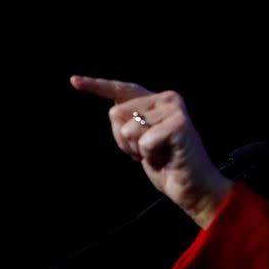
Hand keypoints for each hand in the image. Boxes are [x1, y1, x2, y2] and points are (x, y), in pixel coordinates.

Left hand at [70, 75, 232, 228]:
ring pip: (128, 129)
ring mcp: (174, 109)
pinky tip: (166, 157)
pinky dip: (150, 156)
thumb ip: (130, 122)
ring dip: (138, 150)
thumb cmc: (167, 165)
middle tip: (148, 152)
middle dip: (124, 141)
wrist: (194, 187)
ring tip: (159, 154)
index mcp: (157, 100)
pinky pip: (144, 142)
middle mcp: (167, 98)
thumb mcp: (141, 141)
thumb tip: (114, 110)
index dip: (96, 86)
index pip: (122, 89)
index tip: (74, 81)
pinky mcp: (179, 124)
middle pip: (116, 114)